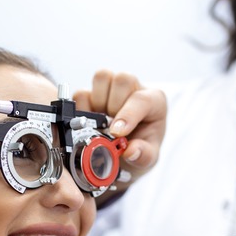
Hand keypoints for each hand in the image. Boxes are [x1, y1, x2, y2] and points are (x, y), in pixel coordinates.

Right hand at [74, 70, 165, 200]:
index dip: (128, 115)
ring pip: (102, 77)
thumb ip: (144, 155)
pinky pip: (81, 93)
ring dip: (98, 103)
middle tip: (112, 128)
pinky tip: (91, 123)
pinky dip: (83, 110)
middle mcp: (133, 89)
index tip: (116, 133)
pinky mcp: (91, 94)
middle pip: (122, 80)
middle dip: (114, 106)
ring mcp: (111, 89)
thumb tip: (131, 151)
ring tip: (103, 123)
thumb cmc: (141, 148)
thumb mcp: (148, 158)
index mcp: (154, 101)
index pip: (142, 99)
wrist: (126, 154)